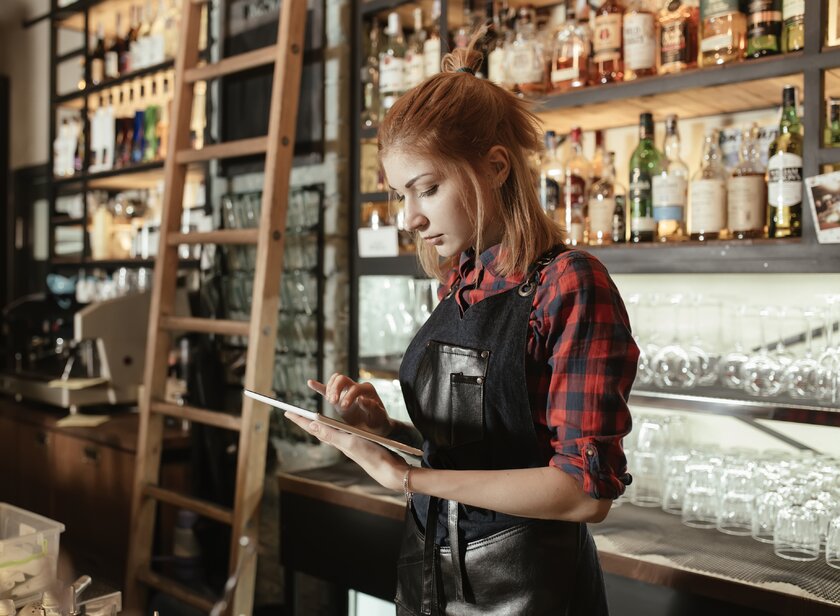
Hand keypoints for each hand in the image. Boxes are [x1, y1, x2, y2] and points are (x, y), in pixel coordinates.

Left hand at [284, 411, 408, 491]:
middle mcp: (339, 441)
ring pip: (327, 431)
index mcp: (335, 439)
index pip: (313, 427)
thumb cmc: (371, 455)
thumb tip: (311, 425)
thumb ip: (331, 433)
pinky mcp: (356, 443)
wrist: (388, 469)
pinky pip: (338, 433)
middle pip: (317, 429)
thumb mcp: (349, 442)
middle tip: (293, 413)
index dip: (300, 419)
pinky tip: (334, 427)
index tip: (287, 412)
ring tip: (308, 419)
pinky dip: (332, 427)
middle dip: (305, 421)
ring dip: (317, 424)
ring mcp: (347, 443)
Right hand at [307, 374, 391, 436]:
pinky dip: (319, 386)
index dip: (348, 396)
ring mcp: (347, 391)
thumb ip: (372, 408)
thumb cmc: (379, 421)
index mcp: (367, 390)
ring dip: (330, 389)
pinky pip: (328, 389)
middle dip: (336, 389)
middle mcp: (356, 387)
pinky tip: (310, 383)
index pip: (355, 388)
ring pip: (335, 380)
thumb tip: (362, 399)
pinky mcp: (339, 397)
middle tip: (333, 402)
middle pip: (342, 379)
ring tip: (330, 401)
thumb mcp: (379, 417)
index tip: (344, 407)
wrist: (376, 426)